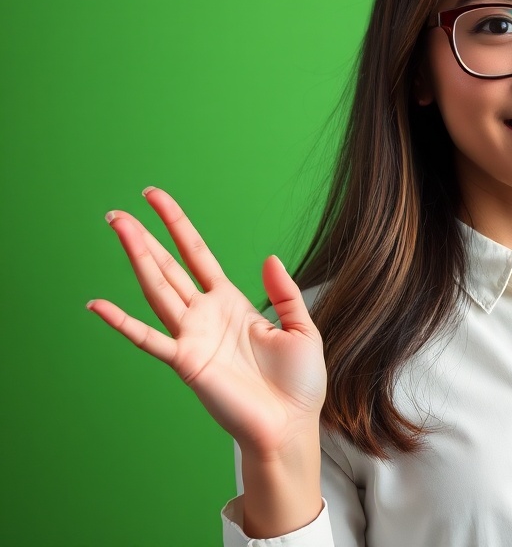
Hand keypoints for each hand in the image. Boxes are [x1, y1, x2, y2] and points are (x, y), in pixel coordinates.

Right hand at [88, 187, 326, 458]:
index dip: (177, 226)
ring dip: (137, 259)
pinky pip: (149, 339)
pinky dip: (122, 323)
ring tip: (116, 229)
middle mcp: (206, 316)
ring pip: (157, 289)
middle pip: (168, 268)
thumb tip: (269, 258)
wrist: (291, 425)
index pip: (197, 255)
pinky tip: (97, 305)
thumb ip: (284, 293)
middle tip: (117, 213)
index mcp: (232, 304)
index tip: (155, 198)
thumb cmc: (299, 385)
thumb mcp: (302, 330)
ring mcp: (193, 337)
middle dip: (144, 238)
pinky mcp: (186, 363)